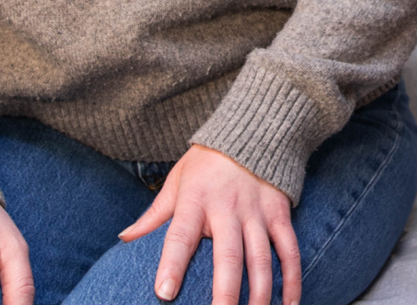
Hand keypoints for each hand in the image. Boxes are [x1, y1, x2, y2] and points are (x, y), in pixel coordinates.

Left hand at [120, 144, 301, 304]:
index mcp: (196, 200)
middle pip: (228, 255)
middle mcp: (228, 207)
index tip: (164, 293)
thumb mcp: (177, 182)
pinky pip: (289, 250)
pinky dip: (292, 278)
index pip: (181, 236)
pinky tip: (289, 303)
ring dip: (259, 292)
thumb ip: (155, 214)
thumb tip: (125, 239)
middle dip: (225, 292)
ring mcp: (257, 211)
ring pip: (261, 258)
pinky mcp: (280, 213)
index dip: (172, 265)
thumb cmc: (206, 164)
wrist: (253, 130)